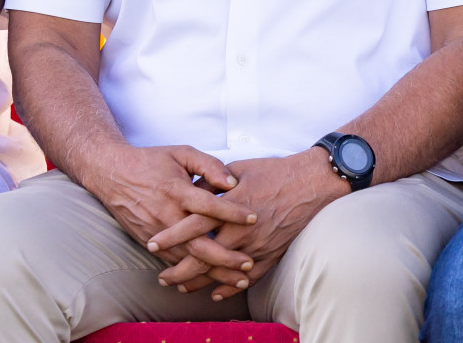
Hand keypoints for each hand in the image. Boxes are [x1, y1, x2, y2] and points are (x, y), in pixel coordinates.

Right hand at [85, 144, 258, 292]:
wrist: (112, 174)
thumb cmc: (151, 161)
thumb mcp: (181, 153)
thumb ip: (208, 165)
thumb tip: (232, 183)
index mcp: (176, 190)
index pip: (208, 205)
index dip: (231, 212)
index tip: (253, 218)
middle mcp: (166, 215)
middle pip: (199, 243)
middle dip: (226, 257)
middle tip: (249, 263)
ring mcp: (157, 233)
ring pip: (188, 260)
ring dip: (214, 272)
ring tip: (239, 280)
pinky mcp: (149, 243)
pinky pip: (174, 263)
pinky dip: (193, 276)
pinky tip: (211, 283)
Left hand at [153, 148, 348, 300]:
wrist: (311, 184)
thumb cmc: (273, 172)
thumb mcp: (238, 169)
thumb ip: (213, 182)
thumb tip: (191, 190)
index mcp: (230, 207)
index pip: (193, 225)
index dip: (171, 236)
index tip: (152, 244)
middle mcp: (241, 231)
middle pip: (204, 256)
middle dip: (180, 269)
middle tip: (161, 277)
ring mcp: (257, 246)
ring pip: (222, 271)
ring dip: (200, 282)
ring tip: (181, 286)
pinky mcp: (271, 255)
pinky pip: (248, 278)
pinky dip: (231, 288)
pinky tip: (216, 294)